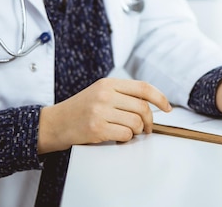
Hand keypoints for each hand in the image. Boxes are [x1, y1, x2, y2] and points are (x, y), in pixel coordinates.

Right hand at [37, 78, 171, 153]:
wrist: (54, 123)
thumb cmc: (80, 109)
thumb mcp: (100, 93)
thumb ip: (123, 94)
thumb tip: (152, 104)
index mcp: (108, 83)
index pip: (143, 87)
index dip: (160, 98)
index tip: (167, 108)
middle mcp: (105, 94)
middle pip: (142, 107)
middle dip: (149, 121)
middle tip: (146, 128)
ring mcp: (100, 111)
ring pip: (135, 122)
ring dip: (137, 131)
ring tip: (128, 132)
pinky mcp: (96, 128)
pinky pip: (125, 134)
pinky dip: (126, 138)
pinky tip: (118, 137)